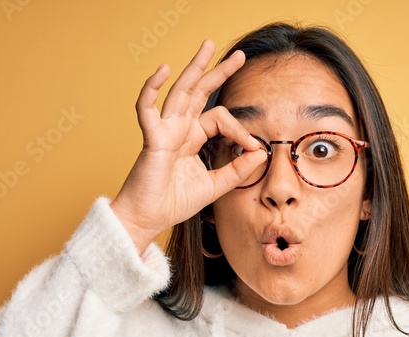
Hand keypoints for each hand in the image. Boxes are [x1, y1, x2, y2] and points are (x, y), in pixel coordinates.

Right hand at [110, 39, 267, 252]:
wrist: (149, 219)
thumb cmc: (174, 203)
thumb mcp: (215, 186)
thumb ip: (237, 171)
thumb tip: (261, 153)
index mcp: (193, 138)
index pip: (220, 119)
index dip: (240, 129)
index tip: (255, 147)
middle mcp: (179, 129)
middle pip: (200, 92)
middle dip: (218, 72)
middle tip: (238, 55)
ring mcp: (164, 131)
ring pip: (180, 91)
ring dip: (194, 67)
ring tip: (207, 46)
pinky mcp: (151, 139)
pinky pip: (147, 108)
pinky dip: (151, 88)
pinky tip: (162, 69)